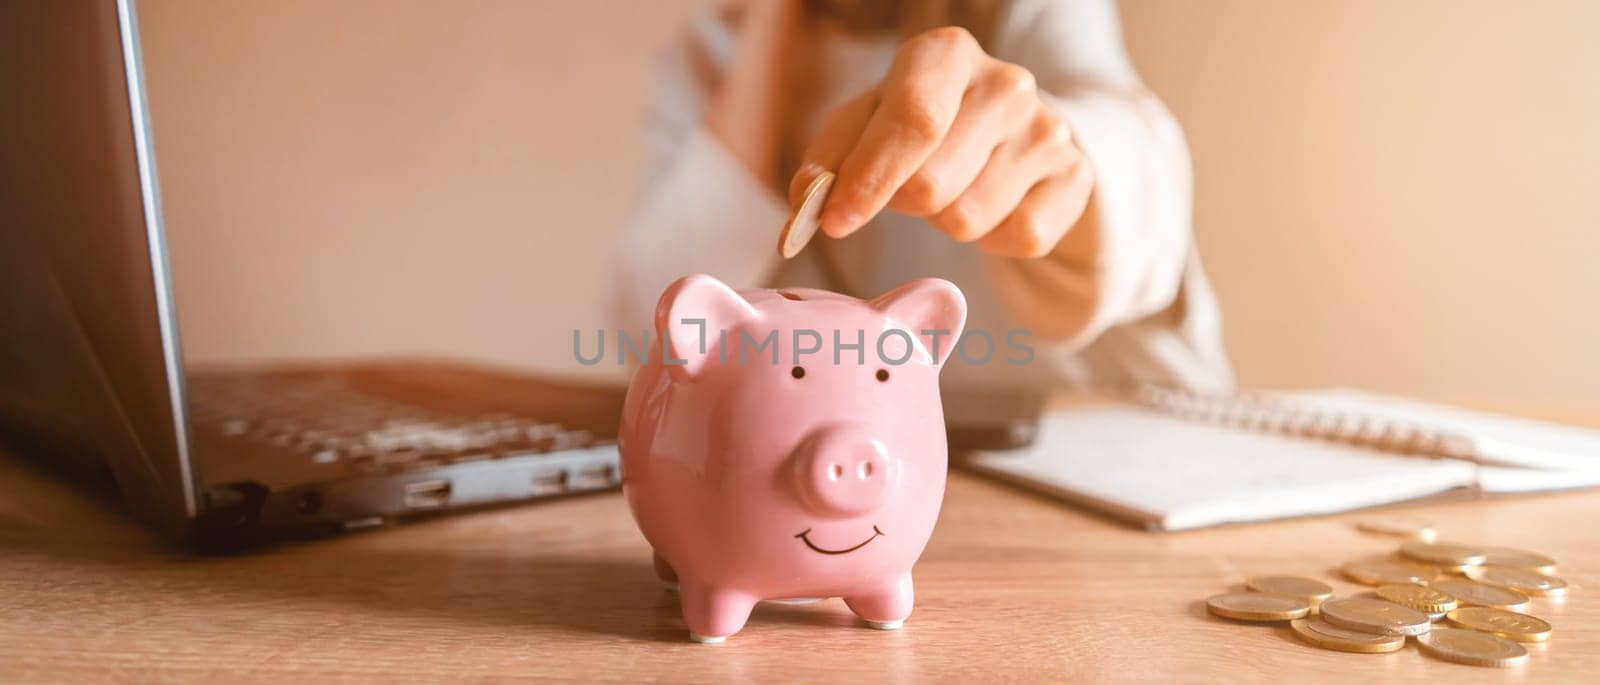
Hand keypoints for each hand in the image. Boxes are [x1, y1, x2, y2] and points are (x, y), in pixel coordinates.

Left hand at [789, 27, 1092, 257]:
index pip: (913, 120)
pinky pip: (1017, 239)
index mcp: (948, 55)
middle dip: (904, 203)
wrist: (1011, 134)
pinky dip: (992, 239)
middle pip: (932, 185)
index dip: (870, 179)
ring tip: (956, 188)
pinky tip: (994, 204)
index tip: (835, 221)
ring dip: (946, 222)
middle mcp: (1007, 84)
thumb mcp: (867, 125)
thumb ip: (829, 161)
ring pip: (969, 220)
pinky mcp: (1075, 178)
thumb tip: (809, 202)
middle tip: (910, 185)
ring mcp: (1049, 130)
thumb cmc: (922, 128)